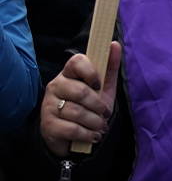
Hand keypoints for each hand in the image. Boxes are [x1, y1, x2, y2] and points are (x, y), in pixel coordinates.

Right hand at [42, 43, 121, 157]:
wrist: (71, 136)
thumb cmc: (88, 108)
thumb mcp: (103, 89)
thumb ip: (109, 68)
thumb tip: (115, 44)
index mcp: (68, 74)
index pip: (76, 62)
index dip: (91, 72)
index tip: (99, 85)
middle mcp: (55, 86)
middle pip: (80, 91)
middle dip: (99, 106)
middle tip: (105, 113)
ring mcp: (48, 105)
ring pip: (77, 112)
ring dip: (96, 122)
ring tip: (101, 127)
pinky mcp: (48, 125)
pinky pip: (72, 129)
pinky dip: (88, 134)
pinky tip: (94, 136)